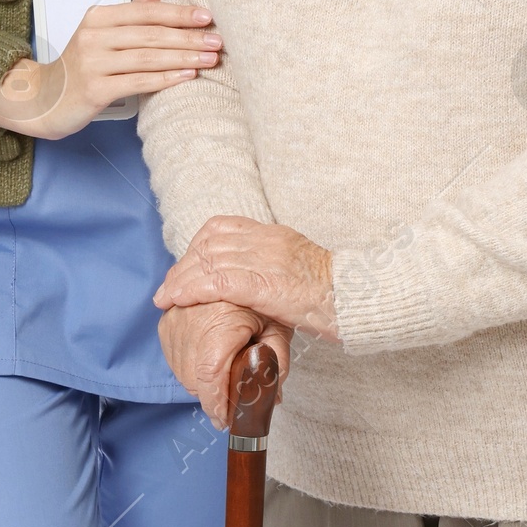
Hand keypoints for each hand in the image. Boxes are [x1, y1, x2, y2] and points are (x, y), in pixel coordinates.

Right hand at [0, 0, 220, 140]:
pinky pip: (137, 82)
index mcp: (98, 17)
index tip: (207, 16)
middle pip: (151, 34)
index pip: (146, 11)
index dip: (179, 13)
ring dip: (183, 58)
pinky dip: (165, 79)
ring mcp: (93, 63)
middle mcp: (94, 36)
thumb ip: (133, 8)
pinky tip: (186, 77)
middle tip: (217, 41)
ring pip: (147, 58)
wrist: (43, 98)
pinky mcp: (94, 89)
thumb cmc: (78, 66)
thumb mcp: (102, 31)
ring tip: (209, 60)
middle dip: (188, 37)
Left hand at [155, 216, 338, 339]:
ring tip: (166, 298)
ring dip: (181, 280)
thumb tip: (259, 281)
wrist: (361, 297)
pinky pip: (217, 282)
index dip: (196, 247)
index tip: (186, 267)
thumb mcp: (302, 269)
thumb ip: (277, 267)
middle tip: (168, 287)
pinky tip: (178, 299)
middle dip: (183, 266)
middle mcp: (266, 241)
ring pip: (208, 261)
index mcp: (275, 234)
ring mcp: (265, 260)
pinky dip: (192, 289)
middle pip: (208, 244)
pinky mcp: (265, 284)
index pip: (221, 228)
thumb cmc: (338, 293)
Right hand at [158, 301, 293, 427]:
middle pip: (194, 380)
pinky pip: (172, 357)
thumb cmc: (262, 297)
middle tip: (232, 398)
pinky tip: (207, 359)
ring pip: (181, 372)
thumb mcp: (278, 329)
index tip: (226, 420)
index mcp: (219, 324)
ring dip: (200, 382)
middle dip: (213, 395)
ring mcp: (174, 320)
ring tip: (223, 374)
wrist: (239, 267)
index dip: (217, 405)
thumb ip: (276, 364)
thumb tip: (272, 398)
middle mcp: (190, 321)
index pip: (209, 378)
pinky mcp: (167, 319)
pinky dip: (188, 365)